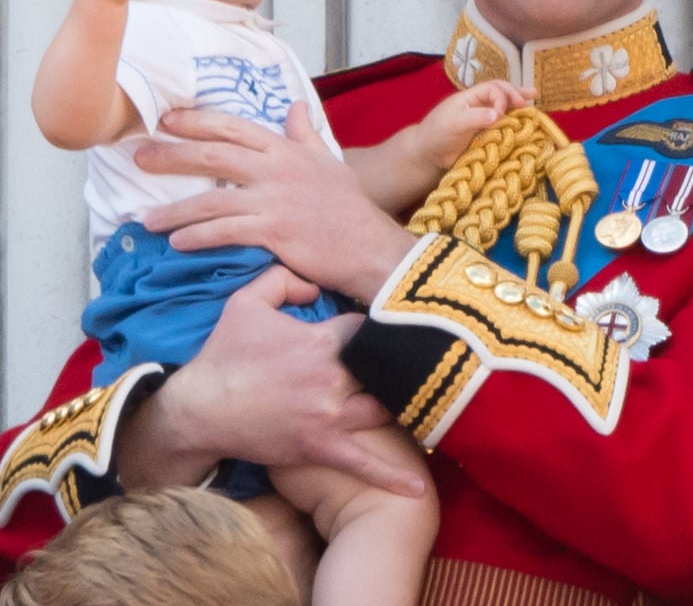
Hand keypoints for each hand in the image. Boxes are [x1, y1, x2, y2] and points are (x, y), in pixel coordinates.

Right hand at [117, 266, 424, 496]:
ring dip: (399, 405)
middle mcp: (332, 379)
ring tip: (416, 402)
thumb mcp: (246, 302)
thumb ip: (285, 280)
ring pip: (384, 409)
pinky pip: (364, 464)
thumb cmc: (224, 354)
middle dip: (395, 366)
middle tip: (409, 364)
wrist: (199, 410)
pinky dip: (391, 476)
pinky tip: (417, 489)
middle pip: (384, 370)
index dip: (377, 328)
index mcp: (321, 342)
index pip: (369, 330)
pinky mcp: (321, 448)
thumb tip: (317, 284)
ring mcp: (330, 417)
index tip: (379, 330)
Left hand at [135, 103, 416, 302]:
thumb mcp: (329, 162)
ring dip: (173, 210)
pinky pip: (225, 232)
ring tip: (145, 218)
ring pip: (212, 200)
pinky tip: (176, 242)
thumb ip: (305, 135)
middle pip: (213, 155)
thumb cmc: (349, 208)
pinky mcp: (274, 231)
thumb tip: (294, 106)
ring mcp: (274, 200)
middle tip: (140, 157)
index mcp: (287, 150)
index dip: (197, 121)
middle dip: (172, 155)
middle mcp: (277, 169)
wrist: (370, 246)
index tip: (167, 120)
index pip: (234, 126)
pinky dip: (197, 237)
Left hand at [418, 79, 534, 169]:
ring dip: (518, 102)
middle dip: (515, 94)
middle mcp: (478, 105)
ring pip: (504, 106)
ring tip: (534, 97)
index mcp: (470, 97)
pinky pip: (503, 124)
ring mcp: (483, 119)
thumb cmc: (437, 135)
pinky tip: (524, 120)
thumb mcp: (454, 123)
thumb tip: (498, 114)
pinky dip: (515, 120)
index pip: (492, 89)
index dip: (502, 97)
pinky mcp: (486, 134)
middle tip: (529, 99)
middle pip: (501, 92)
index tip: (502, 114)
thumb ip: (475, 117)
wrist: (429, 155)